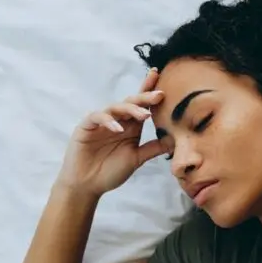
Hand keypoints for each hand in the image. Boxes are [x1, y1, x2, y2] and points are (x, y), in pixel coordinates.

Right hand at [56, 68, 166, 196]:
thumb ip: (154, 148)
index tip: (160, 77)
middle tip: (159, 95)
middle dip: (145, 97)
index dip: (149, 91)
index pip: (141, 106)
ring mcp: (101, 123)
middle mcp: (117, 121)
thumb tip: (176, 140)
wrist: (88, 185)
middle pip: (131, 103)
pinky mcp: (86, 127)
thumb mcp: (137, 158)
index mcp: (131, 126)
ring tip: (144, 115)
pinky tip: (118, 128)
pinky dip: (108, 121)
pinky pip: (97, 118)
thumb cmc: (110, 171)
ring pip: (115, 107)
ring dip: (130, 109)